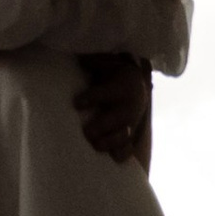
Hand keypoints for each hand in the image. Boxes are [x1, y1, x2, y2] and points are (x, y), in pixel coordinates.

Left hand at [74, 50, 151, 166]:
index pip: (106, 92)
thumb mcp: (108, 64)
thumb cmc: (114, 75)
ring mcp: (132, 122)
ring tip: (96, 145)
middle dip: (103, 126)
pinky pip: (129, 147)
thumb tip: (81, 58)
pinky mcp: (132, 135)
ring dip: (111, 141)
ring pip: (125, 135)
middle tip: (87, 132)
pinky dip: (122, 153)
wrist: (137, 87)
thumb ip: (96, 62)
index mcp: (122, 86)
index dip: (92, 97)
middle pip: (118, 118)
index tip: (77, 103)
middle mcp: (129, 106)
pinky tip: (113, 157)